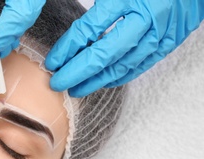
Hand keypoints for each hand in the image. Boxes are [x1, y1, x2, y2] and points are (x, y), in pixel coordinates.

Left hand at [45, 0, 203, 96]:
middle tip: (58, 84)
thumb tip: (74, 29)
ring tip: (75, 89)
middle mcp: (143, 20)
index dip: (67, 49)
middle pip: (102, 55)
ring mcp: (157, 35)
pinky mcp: (167, 44)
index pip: (88, 30)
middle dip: (76, 73)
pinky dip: (118, 78)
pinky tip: (102, 83)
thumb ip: (96, 6)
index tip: (52, 62)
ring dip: (94, 81)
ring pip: (120, 66)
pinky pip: (138, 67)